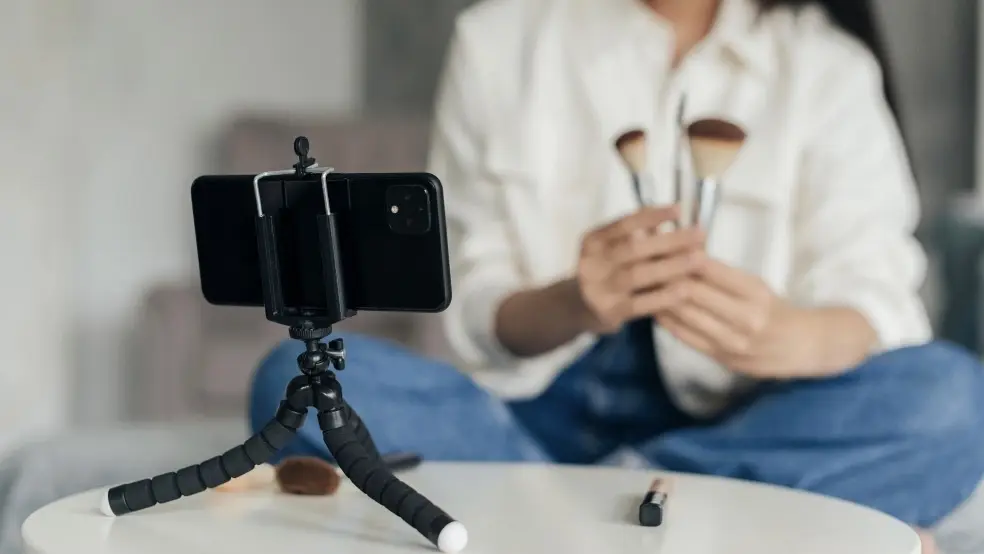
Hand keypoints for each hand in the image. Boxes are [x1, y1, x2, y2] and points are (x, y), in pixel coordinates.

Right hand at [575, 205, 704, 333]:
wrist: (578, 308)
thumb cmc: (607, 273)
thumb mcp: (613, 250)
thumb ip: (639, 236)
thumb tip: (679, 218)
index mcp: (594, 240)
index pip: (625, 223)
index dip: (653, 216)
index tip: (680, 209)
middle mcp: (591, 262)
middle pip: (634, 248)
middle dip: (670, 240)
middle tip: (700, 235)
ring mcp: (597, 288)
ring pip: (638, 275)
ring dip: (672, 266)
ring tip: (700, 259)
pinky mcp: (608, 312)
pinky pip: (640, 304)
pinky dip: (663, 296)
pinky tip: (685, 290)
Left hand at [657, 257, 819, 378]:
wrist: (802, 346)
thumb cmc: (775, 309)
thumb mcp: (755, 285)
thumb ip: (721, 275)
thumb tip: (683, 255)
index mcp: (754, 292)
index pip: (709, 269)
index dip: (680, 256)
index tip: (660, 244)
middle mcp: (744, 317)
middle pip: (692, 292)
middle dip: (665, 275)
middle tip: (642, 262)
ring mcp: (732, 341)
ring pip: (685, 316)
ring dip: (661, 298)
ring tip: (643, 284)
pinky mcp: (722, 358)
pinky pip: (687, 337)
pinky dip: (668, 321)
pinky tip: (655, 309)